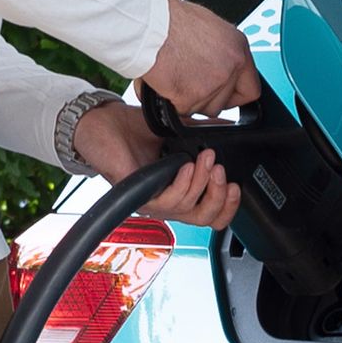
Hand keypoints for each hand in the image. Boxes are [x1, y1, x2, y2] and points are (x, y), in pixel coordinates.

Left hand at [73, 102, 244, 229]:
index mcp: (180, 191)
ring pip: (187, 209)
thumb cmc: (135, 130)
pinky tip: (186, 166)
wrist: (105, 123)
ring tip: (205, 158)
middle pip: (204, 219)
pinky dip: (182, 184)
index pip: (211, 214)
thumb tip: (231, 130)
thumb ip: (205, 134)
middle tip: (221, 171)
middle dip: (219, 196)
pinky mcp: (138, 197)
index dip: (229, 206)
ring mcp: (152, 201)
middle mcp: (167, 201)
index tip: (236, 186)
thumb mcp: (180, 131)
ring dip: (202, 182)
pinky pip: (166, 202)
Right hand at [144, 0, 264, 116]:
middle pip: (223, 103)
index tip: (224, 96)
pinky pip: (182, 110)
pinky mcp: (192, 95)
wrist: (150, 24)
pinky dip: (171, 100)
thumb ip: (220, 52)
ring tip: (175, 76)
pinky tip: (166, 80)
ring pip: (202, 109)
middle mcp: (230, 65)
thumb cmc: (171, 20)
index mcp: (238, 47)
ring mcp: (213, 82)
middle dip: (205, 99)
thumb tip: (217, 66)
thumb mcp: (209, 28)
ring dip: (188, 100)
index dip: (234, 96)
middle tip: (188, 81)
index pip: (251, 89)